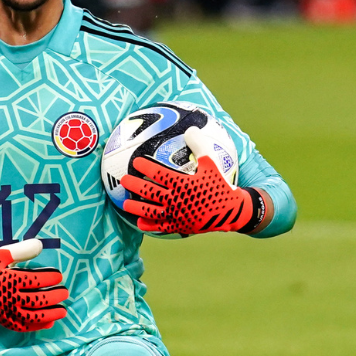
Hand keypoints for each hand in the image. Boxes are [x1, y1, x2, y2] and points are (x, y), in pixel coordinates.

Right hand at [0, 239, 67, 332]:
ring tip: (63, 310)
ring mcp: (6, 311)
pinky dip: (37, 326)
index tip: (59, 276)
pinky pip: (23, 326)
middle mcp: (7, 298)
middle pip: (37, 300)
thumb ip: (21, 250)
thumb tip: (40, 245)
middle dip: (55, 297)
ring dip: (50, 314)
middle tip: (65, 292)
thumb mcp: (0, 255)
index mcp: (7, 280)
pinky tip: (49, 322)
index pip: (35, 281)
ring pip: (33, 316)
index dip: (50, 279)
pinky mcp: (4, 320)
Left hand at [120, 126, 255, 234]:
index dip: (145, 167)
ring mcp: (177, 215)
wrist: (232, 211)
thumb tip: (190, 129)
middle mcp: (177, 200)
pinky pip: (161, 226)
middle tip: (123, 180)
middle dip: (134, 185)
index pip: (159, 174)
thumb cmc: (221, 185)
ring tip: (125, 203)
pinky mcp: (180, 227)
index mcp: (183, 184)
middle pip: (149, 192)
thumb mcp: (212, 164)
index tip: (135, 162)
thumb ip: (199, 146)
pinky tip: (140, 222)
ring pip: (151, 211)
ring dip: (136, 207)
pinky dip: (149, 224)